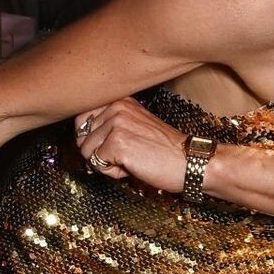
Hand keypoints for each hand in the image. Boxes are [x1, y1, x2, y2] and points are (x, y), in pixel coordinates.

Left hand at [72, 98, 186, 191]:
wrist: (191, 162)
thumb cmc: (166, 150)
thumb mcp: (136, 125)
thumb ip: (111, 124)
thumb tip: (82, 137)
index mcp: (120, 101)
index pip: (82, 117)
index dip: (92, 138)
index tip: (111, 146)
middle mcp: (116, 107)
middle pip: (82, 137)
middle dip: (100, 152)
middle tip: (126, 155)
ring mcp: (116, 124)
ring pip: (87, 151)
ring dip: (107, 163)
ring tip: (132, 160)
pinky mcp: (117, 143)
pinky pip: (97, 164)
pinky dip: (113, 172)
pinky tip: (133, 167)